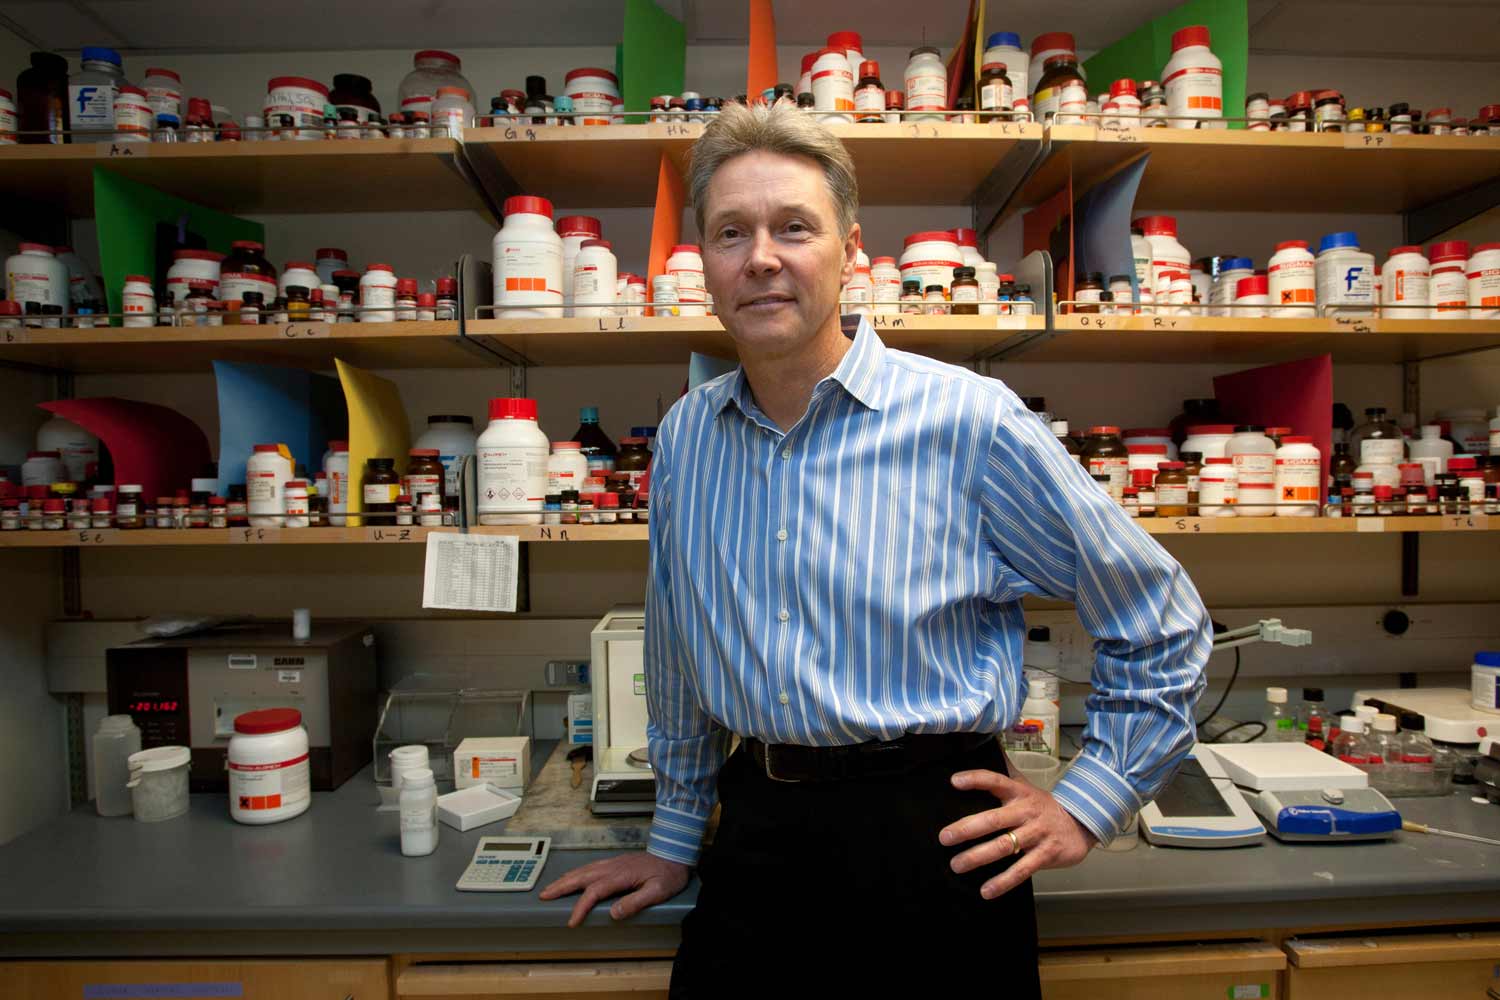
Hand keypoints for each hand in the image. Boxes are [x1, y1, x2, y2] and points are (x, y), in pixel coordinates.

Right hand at [538, 852, 690, 927]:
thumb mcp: (658, 892)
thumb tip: (614, 912)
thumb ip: (636, 902)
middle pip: (582, 876)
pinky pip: (589, 867)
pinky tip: (571, 878)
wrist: (674, 855)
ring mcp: (612, 863)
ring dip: (565, 879)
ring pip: (583, 870)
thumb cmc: (668, 875)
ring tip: (550, 888)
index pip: (595, 891)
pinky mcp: (614, 863)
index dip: (581, 906)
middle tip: (544, 896)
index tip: (572, 921)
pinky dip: (576, 873)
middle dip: (561, 886)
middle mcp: (613, 867)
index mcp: (621, 875)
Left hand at [938, 767, 1096, 899]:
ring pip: (1005, 846)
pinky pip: (1022, 869)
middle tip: (944, 838)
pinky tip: (986, 891)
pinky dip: (1004, 881)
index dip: (976, 779)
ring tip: (956, 865)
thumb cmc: (1042, 806)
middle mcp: (1026, 811)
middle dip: (967, 829)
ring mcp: (1036, 834)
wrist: (1081, 824)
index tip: (954, 781)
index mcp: (1019, 793)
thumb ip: (1004, 773)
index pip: (996, 781)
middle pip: (994, 819)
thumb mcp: (1025, 786)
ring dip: (979, 857)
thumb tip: (985, 747)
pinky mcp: (1046, 855)